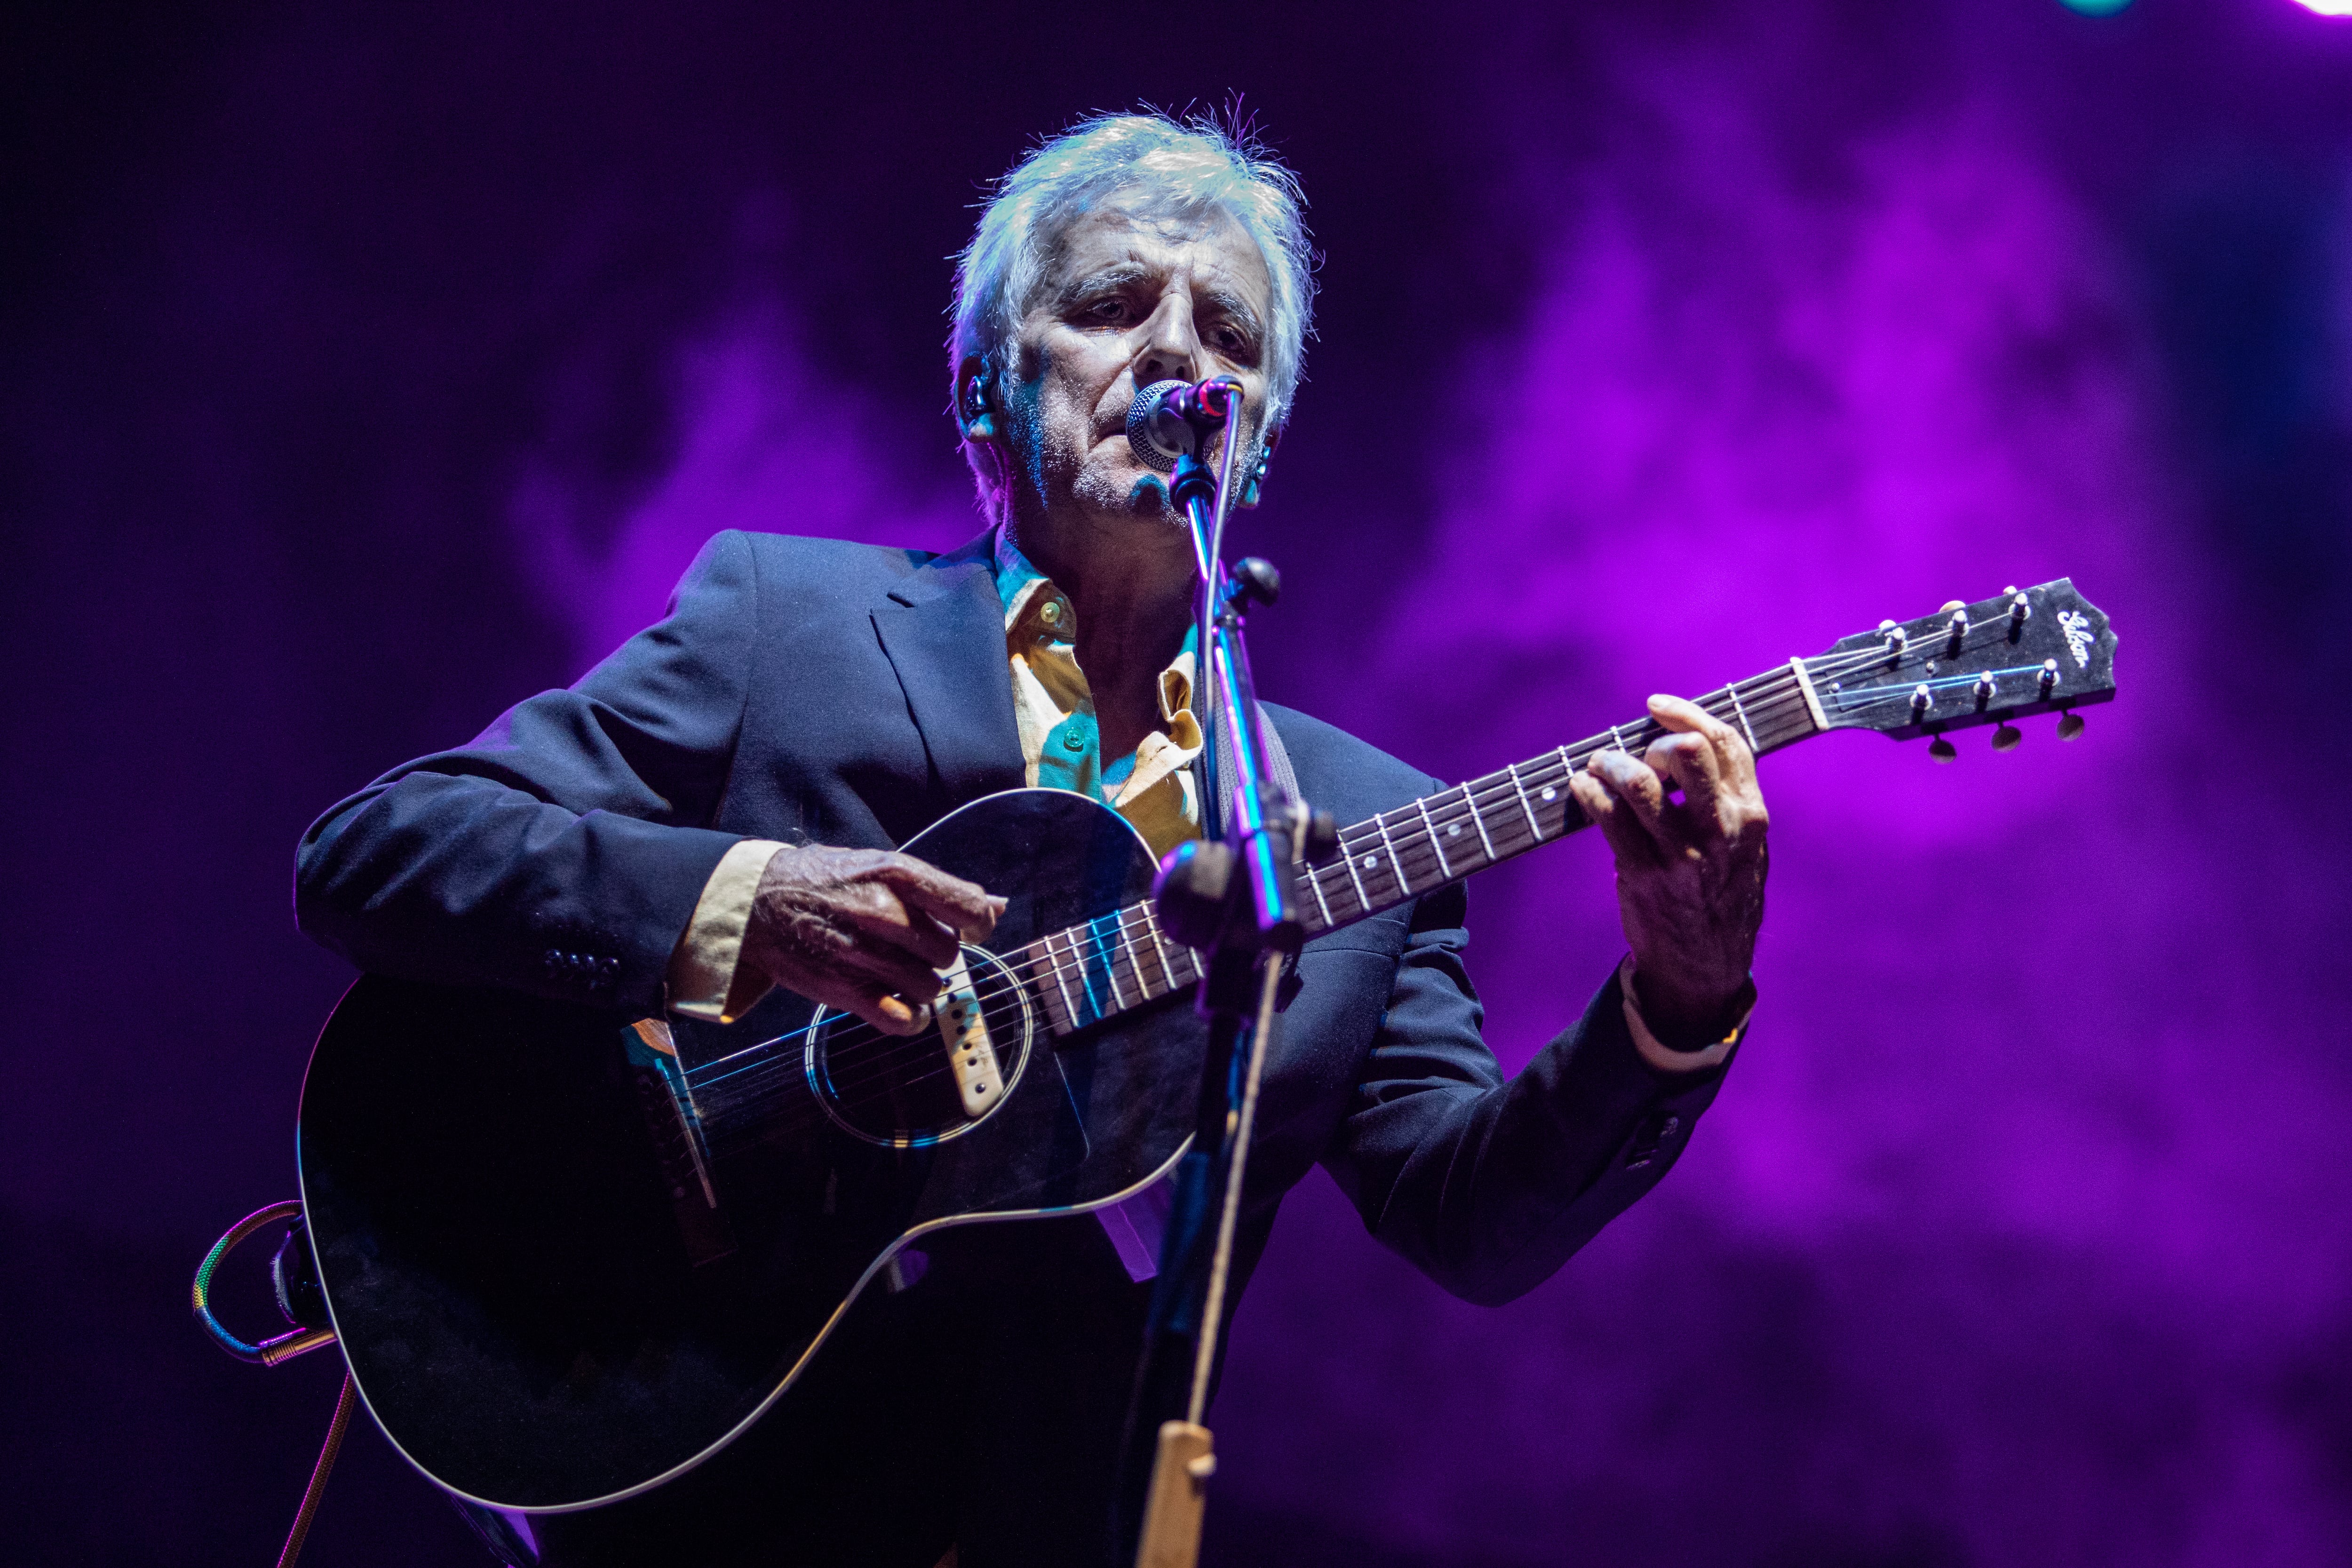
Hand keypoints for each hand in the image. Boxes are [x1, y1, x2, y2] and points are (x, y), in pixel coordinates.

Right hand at [742, 844, 1005, 1035]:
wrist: (758, 903)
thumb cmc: (826, 880)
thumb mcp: (882, 864)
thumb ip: (939, 888)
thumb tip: (997, 906)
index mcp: (897, 874)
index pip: (969, 909)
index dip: (978, 925)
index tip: (968, 929)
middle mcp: (884, 913)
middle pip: (949, 953)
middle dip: (934, 952)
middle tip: (907, 944)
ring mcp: (864, 954)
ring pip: (930, 987)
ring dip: (919, 984)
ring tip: (892, 968)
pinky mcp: (844, 990)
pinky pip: (903, 1019)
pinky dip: (909, 1018)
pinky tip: (899, 1005)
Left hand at [1568, 694, 1769, 1046]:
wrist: (1707, 966)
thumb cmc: (1720, 894)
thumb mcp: (1743, 845)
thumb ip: (1725, 797)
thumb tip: (1680, 743)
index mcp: (1750, 814)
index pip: (1725, 743)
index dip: (1686, 714)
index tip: (1655, 705)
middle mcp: (1722, 829)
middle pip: (1687, 753)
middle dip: (1651, 744)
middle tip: (1635, 758)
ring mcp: (1683, 853)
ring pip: (1641, 783)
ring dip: (1611, 764)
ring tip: (1599, 767)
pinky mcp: (1645, 873)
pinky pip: (1610, 817)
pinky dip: (1590, 792)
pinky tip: (1583, 788)